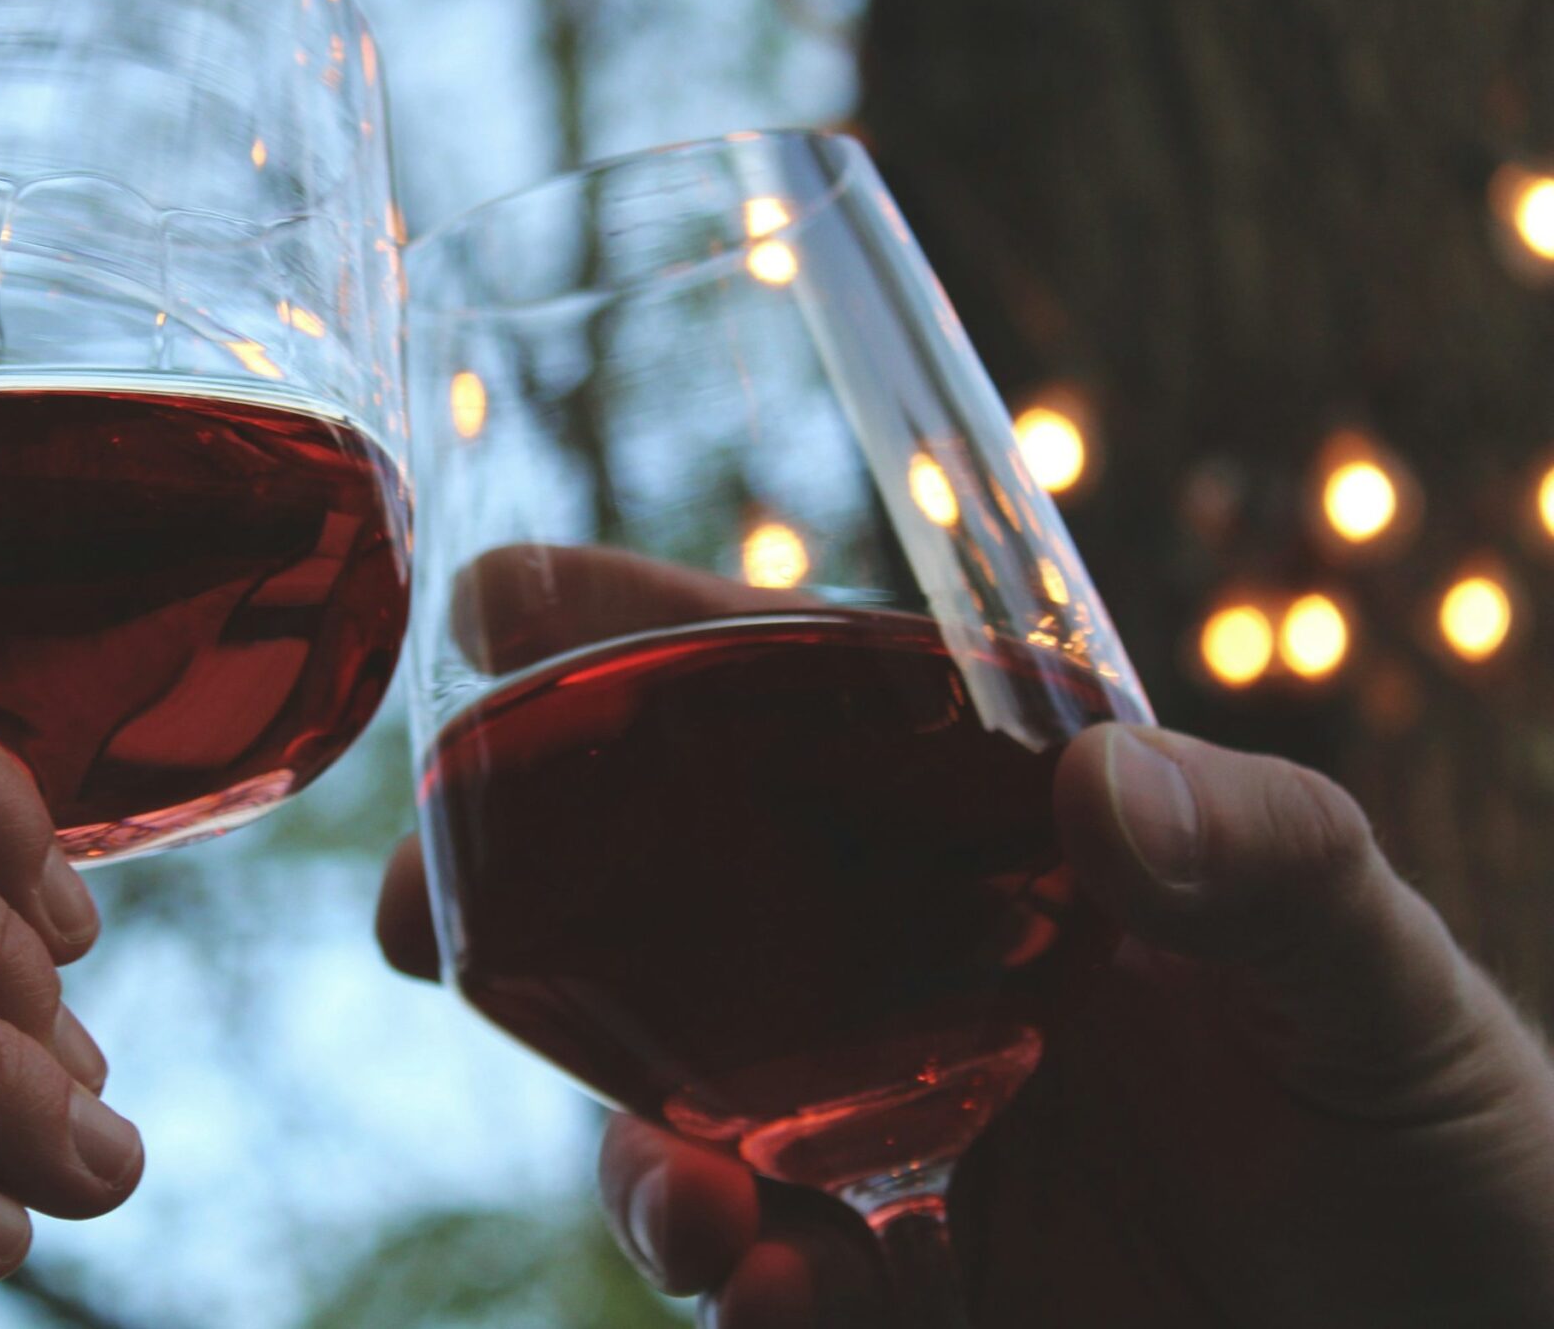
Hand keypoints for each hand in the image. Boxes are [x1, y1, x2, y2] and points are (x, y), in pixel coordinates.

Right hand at [377, 546, 1553, 1325]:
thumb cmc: (1448, 1125)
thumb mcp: (1386, 969)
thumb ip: (1266, 858)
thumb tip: (1099, 785)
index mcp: (1010, 828)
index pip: (804, 702)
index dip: (645, 640)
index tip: (502, 602)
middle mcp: (920, 959)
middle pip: (680, 891)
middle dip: (530, 891)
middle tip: (415, 907)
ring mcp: (897, 1123)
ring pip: (685, 1098)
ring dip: (634, 1142)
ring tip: (687, 1203)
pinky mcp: (908, 1279)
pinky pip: (768, 1273)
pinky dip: (741, 1284)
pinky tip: (777, 1291)